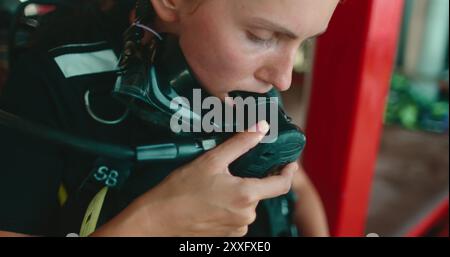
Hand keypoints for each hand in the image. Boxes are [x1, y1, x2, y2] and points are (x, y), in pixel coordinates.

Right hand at [94, 121, 296, 236]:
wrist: (158, 219)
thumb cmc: (181, 190)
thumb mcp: (211, 160)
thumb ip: (241, 144)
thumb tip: (261, 128)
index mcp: (246, 195)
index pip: (281, 185)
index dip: (288, 172)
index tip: (290, 163)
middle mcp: (246, 215)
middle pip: (261, 193)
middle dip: (253, 179)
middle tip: (233, 170)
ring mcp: (237, 228)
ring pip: (248, 205)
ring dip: (240, 194)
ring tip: (217, 186)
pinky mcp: (227, 235)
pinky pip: (237, 217)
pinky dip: (231, 206)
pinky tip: (213, 199)